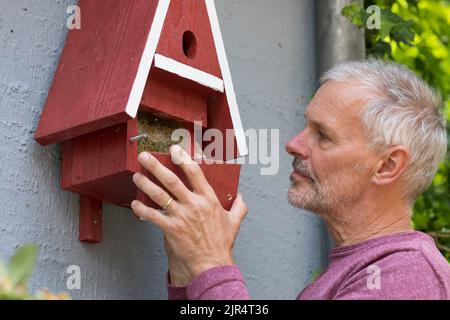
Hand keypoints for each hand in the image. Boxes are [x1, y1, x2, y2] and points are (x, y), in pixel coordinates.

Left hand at [131, 145, 247, 283]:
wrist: (211, 264)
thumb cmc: (221, 243)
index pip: (194, 173)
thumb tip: (240, 196)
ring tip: (136, 176)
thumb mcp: (234, 222)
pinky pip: (152, 216)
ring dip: (145, 184)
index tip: (174, 150)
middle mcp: (194, 204)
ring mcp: (181, 216)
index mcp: (209, 199)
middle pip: (171, 180)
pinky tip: (135, 204)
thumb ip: (239, 206)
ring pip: (159, 196)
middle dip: (156, 166)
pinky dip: (142, 210)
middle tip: (144, 157)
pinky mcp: (171, 229)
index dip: (183, 159)